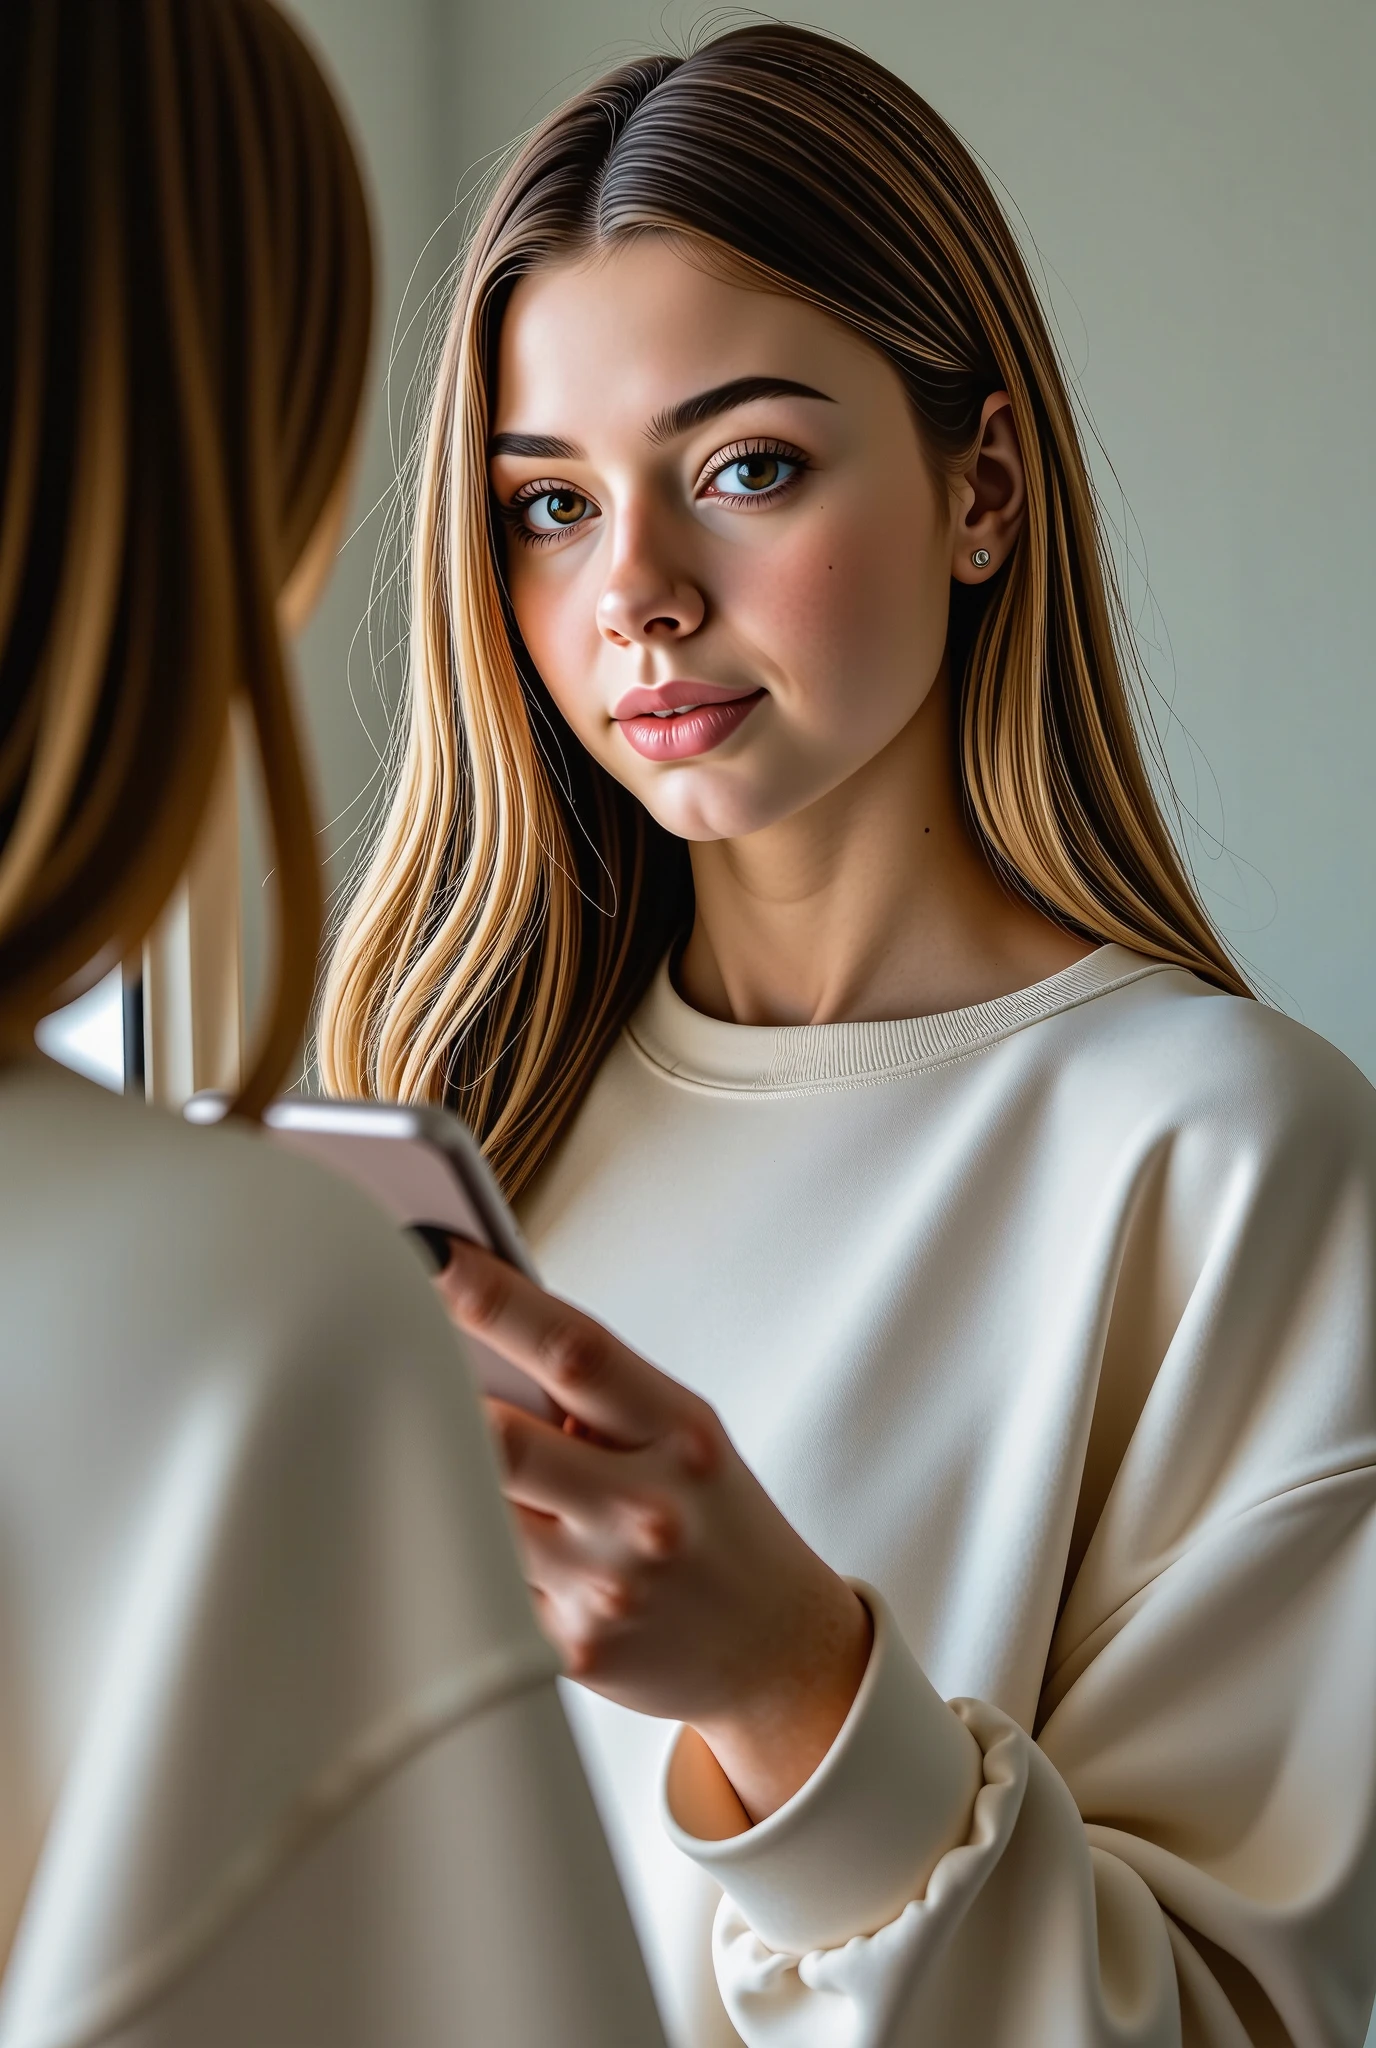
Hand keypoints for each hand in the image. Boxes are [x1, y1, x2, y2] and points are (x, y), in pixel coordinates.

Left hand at [435, 1240, 871, 1823]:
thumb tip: (464, 1336)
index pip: (574, 1351)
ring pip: (474, 1509)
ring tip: (420, 1446)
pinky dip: (464, 1547)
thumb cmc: (712, 1516)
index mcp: (680, 1432)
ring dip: (441, 1474)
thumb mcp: (679, 1435)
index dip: (493, 1298)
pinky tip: (471, 1536)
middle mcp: (646, 1509)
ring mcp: (606, 1585)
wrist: (774, 1648)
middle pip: (500, 1438)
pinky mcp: (568, 1648)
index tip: (429, 1251)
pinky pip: (481, 1578)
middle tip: (385, 1354)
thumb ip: (591, 1395)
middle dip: (437, 1394)